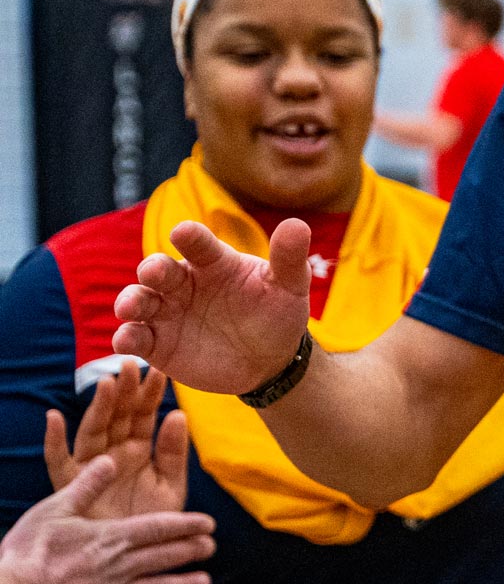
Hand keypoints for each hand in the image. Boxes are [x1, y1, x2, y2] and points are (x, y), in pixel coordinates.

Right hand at [0, 454, 214, 583]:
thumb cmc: (29, 550)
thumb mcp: (55, 509)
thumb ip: (87, 486)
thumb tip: (110, 460)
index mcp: (111, 538)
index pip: (159, 528)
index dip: (187, 525)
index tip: (208, 524)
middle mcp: (119, 567)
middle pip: (164, 557)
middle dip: (191, 551)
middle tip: (211, 548)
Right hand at [44, 360, 189, 518]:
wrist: (128, 561)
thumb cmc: (150, 523)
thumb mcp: (169, 486)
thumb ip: (173, 453)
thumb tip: (179, 414)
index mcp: (139, 451)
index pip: (145, 416)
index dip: (152, 394)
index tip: (162, 370)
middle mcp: (114, 453)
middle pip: (119, 418)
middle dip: (125, 391)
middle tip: (132, 363)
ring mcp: (91, 467)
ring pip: (93, 432)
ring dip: (98, 407)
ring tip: (106, 383)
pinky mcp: (70, 487)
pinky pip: (58, 463)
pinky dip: (54, 442)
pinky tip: (53, 418)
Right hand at [112, 218, 311, 395]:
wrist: (270, 359)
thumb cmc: (276, 313)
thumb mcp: (289, 286)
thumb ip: (288, 258)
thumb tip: (298, 224)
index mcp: (212, 261)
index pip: (197, 244)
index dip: (189, 237)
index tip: (183, 232)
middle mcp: (183, 283)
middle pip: (159, 269)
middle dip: (153, 269)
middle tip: (152, 272)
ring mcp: (167, 312)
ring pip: (139, 300)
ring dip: (131, 301)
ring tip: (129, 308)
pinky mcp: (158, 343)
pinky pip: (137, 337)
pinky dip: (127, 338)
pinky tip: (125, 342)